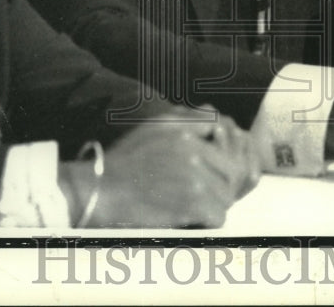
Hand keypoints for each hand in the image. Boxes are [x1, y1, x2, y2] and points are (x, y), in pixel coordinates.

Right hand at [59, 111, 259, 227]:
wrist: (100, 191)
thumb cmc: (125, 160)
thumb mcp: (154, 126)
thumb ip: (186, 117)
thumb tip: (213, 113)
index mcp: (184, 127)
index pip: (226, 131)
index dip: (224, 150)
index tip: (215, 163)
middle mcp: (192, 147)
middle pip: (232, 166)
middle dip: (224, 180)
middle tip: (207, 190)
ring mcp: (194, 174)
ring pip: (227, 193)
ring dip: (215, 202)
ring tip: (196, 204)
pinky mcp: (191, 201)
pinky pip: (219, 215)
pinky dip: (207, 220)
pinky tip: (191, 217)